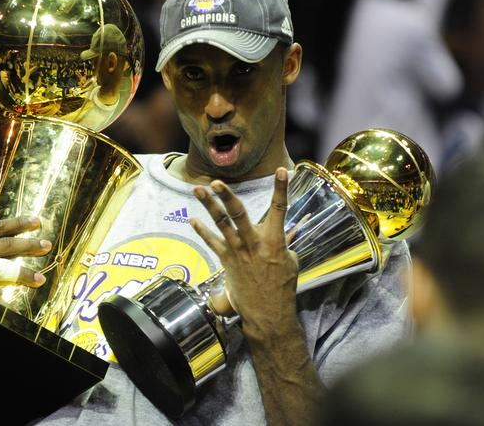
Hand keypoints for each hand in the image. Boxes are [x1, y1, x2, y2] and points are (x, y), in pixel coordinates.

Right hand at [0, 216, 51, 303]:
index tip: (37, 221)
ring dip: (24, 274)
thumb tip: (1, 232)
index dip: (19, 223)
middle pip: (5, 246)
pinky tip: (18, 308)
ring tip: (39, 279)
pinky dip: (5, 301)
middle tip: (46, 246)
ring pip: (2, 269)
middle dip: (29, 246)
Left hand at [190, 168, 298, 340]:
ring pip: (221, 223)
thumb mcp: (291, 262)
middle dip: (227, 196)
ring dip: (208, 205)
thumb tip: (283, 232)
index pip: (280, 209)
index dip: (281, 188)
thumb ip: (284, 243)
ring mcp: (237, 251)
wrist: (267, 313)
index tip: (281, 171)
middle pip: (239, 213)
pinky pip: (211, 242)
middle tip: (217, 182)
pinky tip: (192, 219)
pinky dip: (201, 230)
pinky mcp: (226, 261)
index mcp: (275, 241)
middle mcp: (254, 242)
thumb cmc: (282, 287)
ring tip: (198, 189)